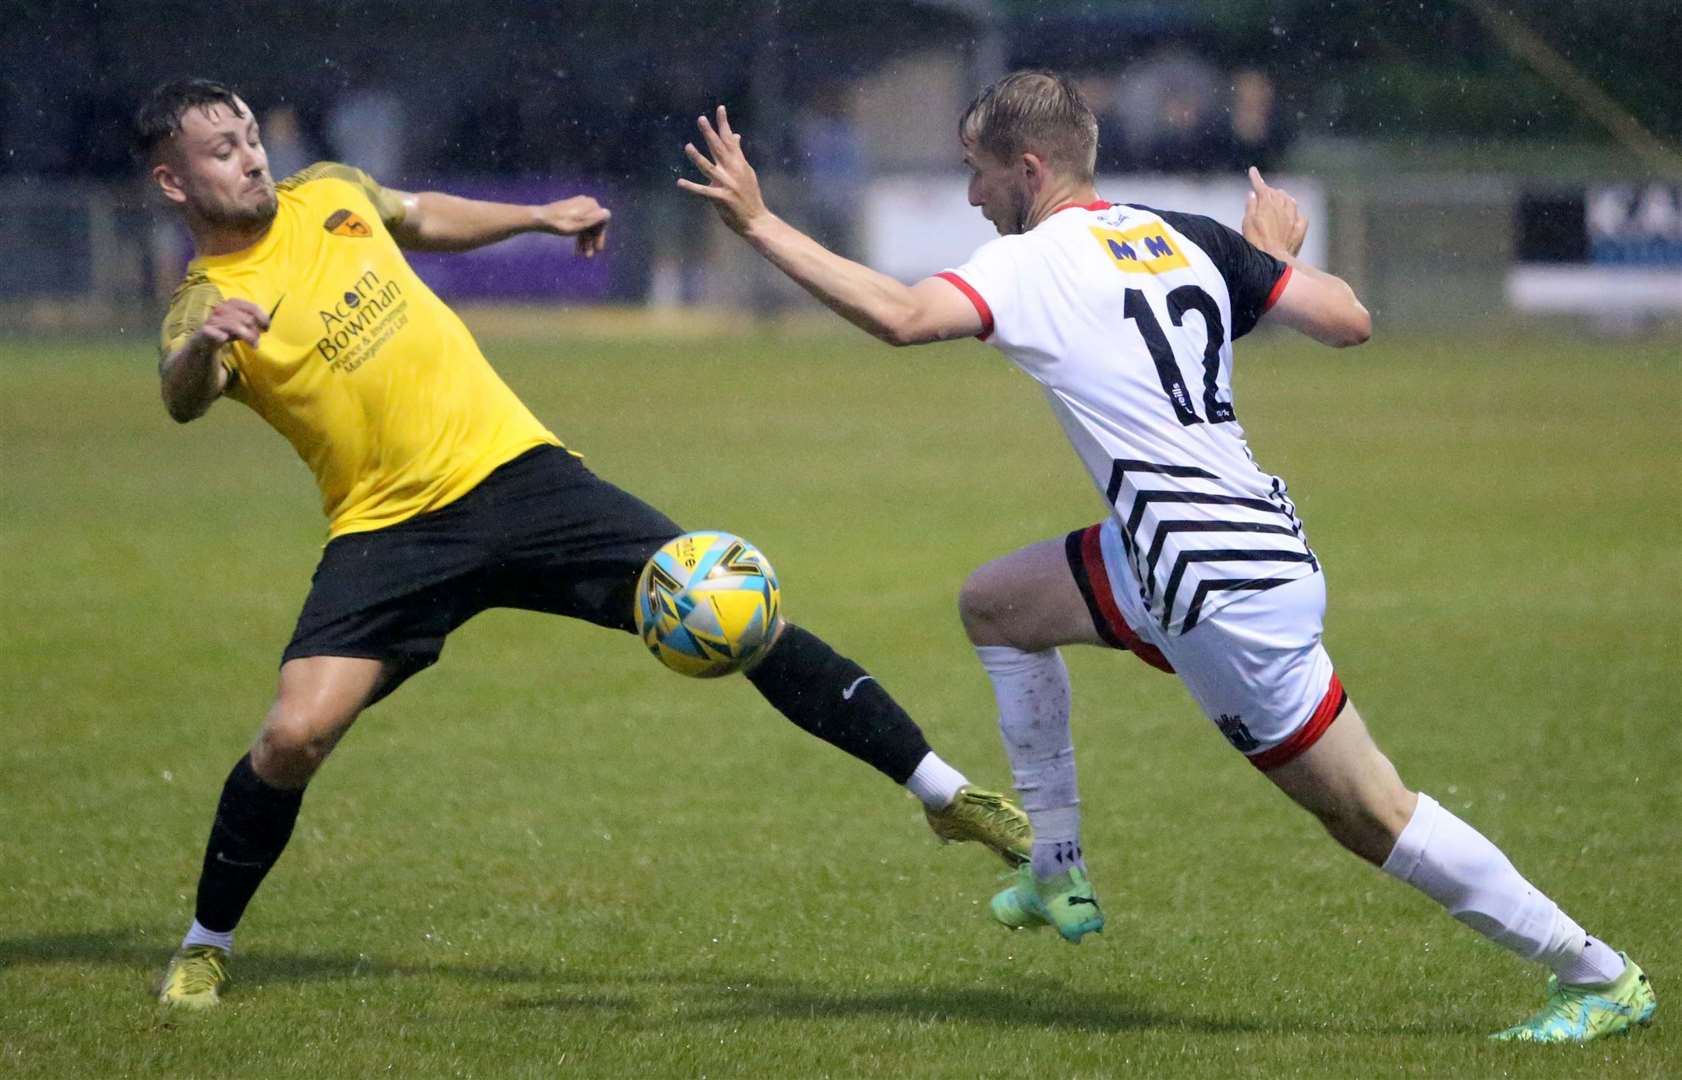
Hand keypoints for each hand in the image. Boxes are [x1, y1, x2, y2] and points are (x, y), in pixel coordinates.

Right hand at [193, 298, 269, 349]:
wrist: (205, 339)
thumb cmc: (228, 329)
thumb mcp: (242, 322)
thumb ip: (254, 320)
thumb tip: (267, 325)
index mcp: (233, 303)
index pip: (253, 308)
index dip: (263, 319)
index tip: (266, 329)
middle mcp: (222, 308)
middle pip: (247, 319)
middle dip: (255, 332)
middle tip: (257, 342)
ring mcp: (213, 319)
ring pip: (235, 326)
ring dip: (247, 338)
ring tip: (253, 346)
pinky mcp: (206, 330)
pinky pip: (215, 332)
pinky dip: (220, 335)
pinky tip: (224, 338)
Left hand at [537, 195, 610, 256]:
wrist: (542, 218)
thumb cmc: (563, 223)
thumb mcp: (582, 223)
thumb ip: (596, 218)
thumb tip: (608, 213)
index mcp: (591, 205)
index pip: (602, 222)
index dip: (600, 236)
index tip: (598, 249)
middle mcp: (586, 204)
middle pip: (593, 226)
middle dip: (591, 241)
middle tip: (589, 256)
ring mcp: (577, 207)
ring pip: (585, 227)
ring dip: (584, 242)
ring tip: (581, 255)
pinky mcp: (569, 212)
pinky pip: (578, 225)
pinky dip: (578, 236)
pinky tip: (576, 248)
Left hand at [677, 105, 768, 235]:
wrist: (756, 219)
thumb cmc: (750, 196)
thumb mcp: (746, 171)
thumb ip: (738, 154)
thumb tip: (735, 135)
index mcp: (739, 163)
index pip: (730, 139)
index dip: (724, 124)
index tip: (720, 108)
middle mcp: (733, 170)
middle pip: (719, 149)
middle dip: (710, 133)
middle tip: (701, 119)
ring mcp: (727, 184)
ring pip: (709, 167)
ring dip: (698, 157)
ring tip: (687, 146)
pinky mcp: (721, 197)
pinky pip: (703, 191)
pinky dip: (691, 186)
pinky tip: (680, 182)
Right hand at [1242, 166, 1306, 259]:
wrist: (1274, 259)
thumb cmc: (1257, 242)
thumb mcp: (1247, 223)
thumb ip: (1251, 207)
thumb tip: (1253, 194)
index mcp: (1267, 204)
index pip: (1261, 187)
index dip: (1256, 178)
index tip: (1253, 171)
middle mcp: (1282, 207)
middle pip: (1276, 193)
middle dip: (1269, 191)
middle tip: (1263, 191)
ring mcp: (1293, 217)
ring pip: (1290, 201)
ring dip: (1284, 198)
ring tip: (1279, 198)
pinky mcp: (1300, 229)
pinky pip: (1300, 216)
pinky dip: (1296, 214)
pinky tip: (1294, 216)